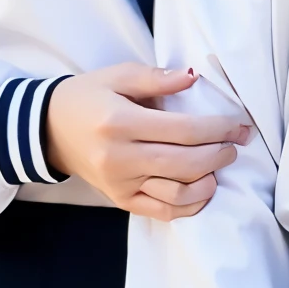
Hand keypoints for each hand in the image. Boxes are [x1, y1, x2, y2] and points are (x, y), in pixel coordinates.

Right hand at [44, 64, 250, 219]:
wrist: (48, 129)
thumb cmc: (87, 97)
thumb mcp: (118, 75)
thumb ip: (157, 77)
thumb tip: (194, 77)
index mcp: (120, 122)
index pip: (184, 130)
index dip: (219, 129)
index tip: (240, 125)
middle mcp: (119, 158)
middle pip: (186, 164)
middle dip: (220, 154)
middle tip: (235, 144)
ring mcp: (120, 184)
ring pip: (178, 193)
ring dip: (209, 182)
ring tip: (219, 166)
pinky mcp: (120, 201)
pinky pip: (163, 211)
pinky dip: (190, 205)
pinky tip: (202, 189)